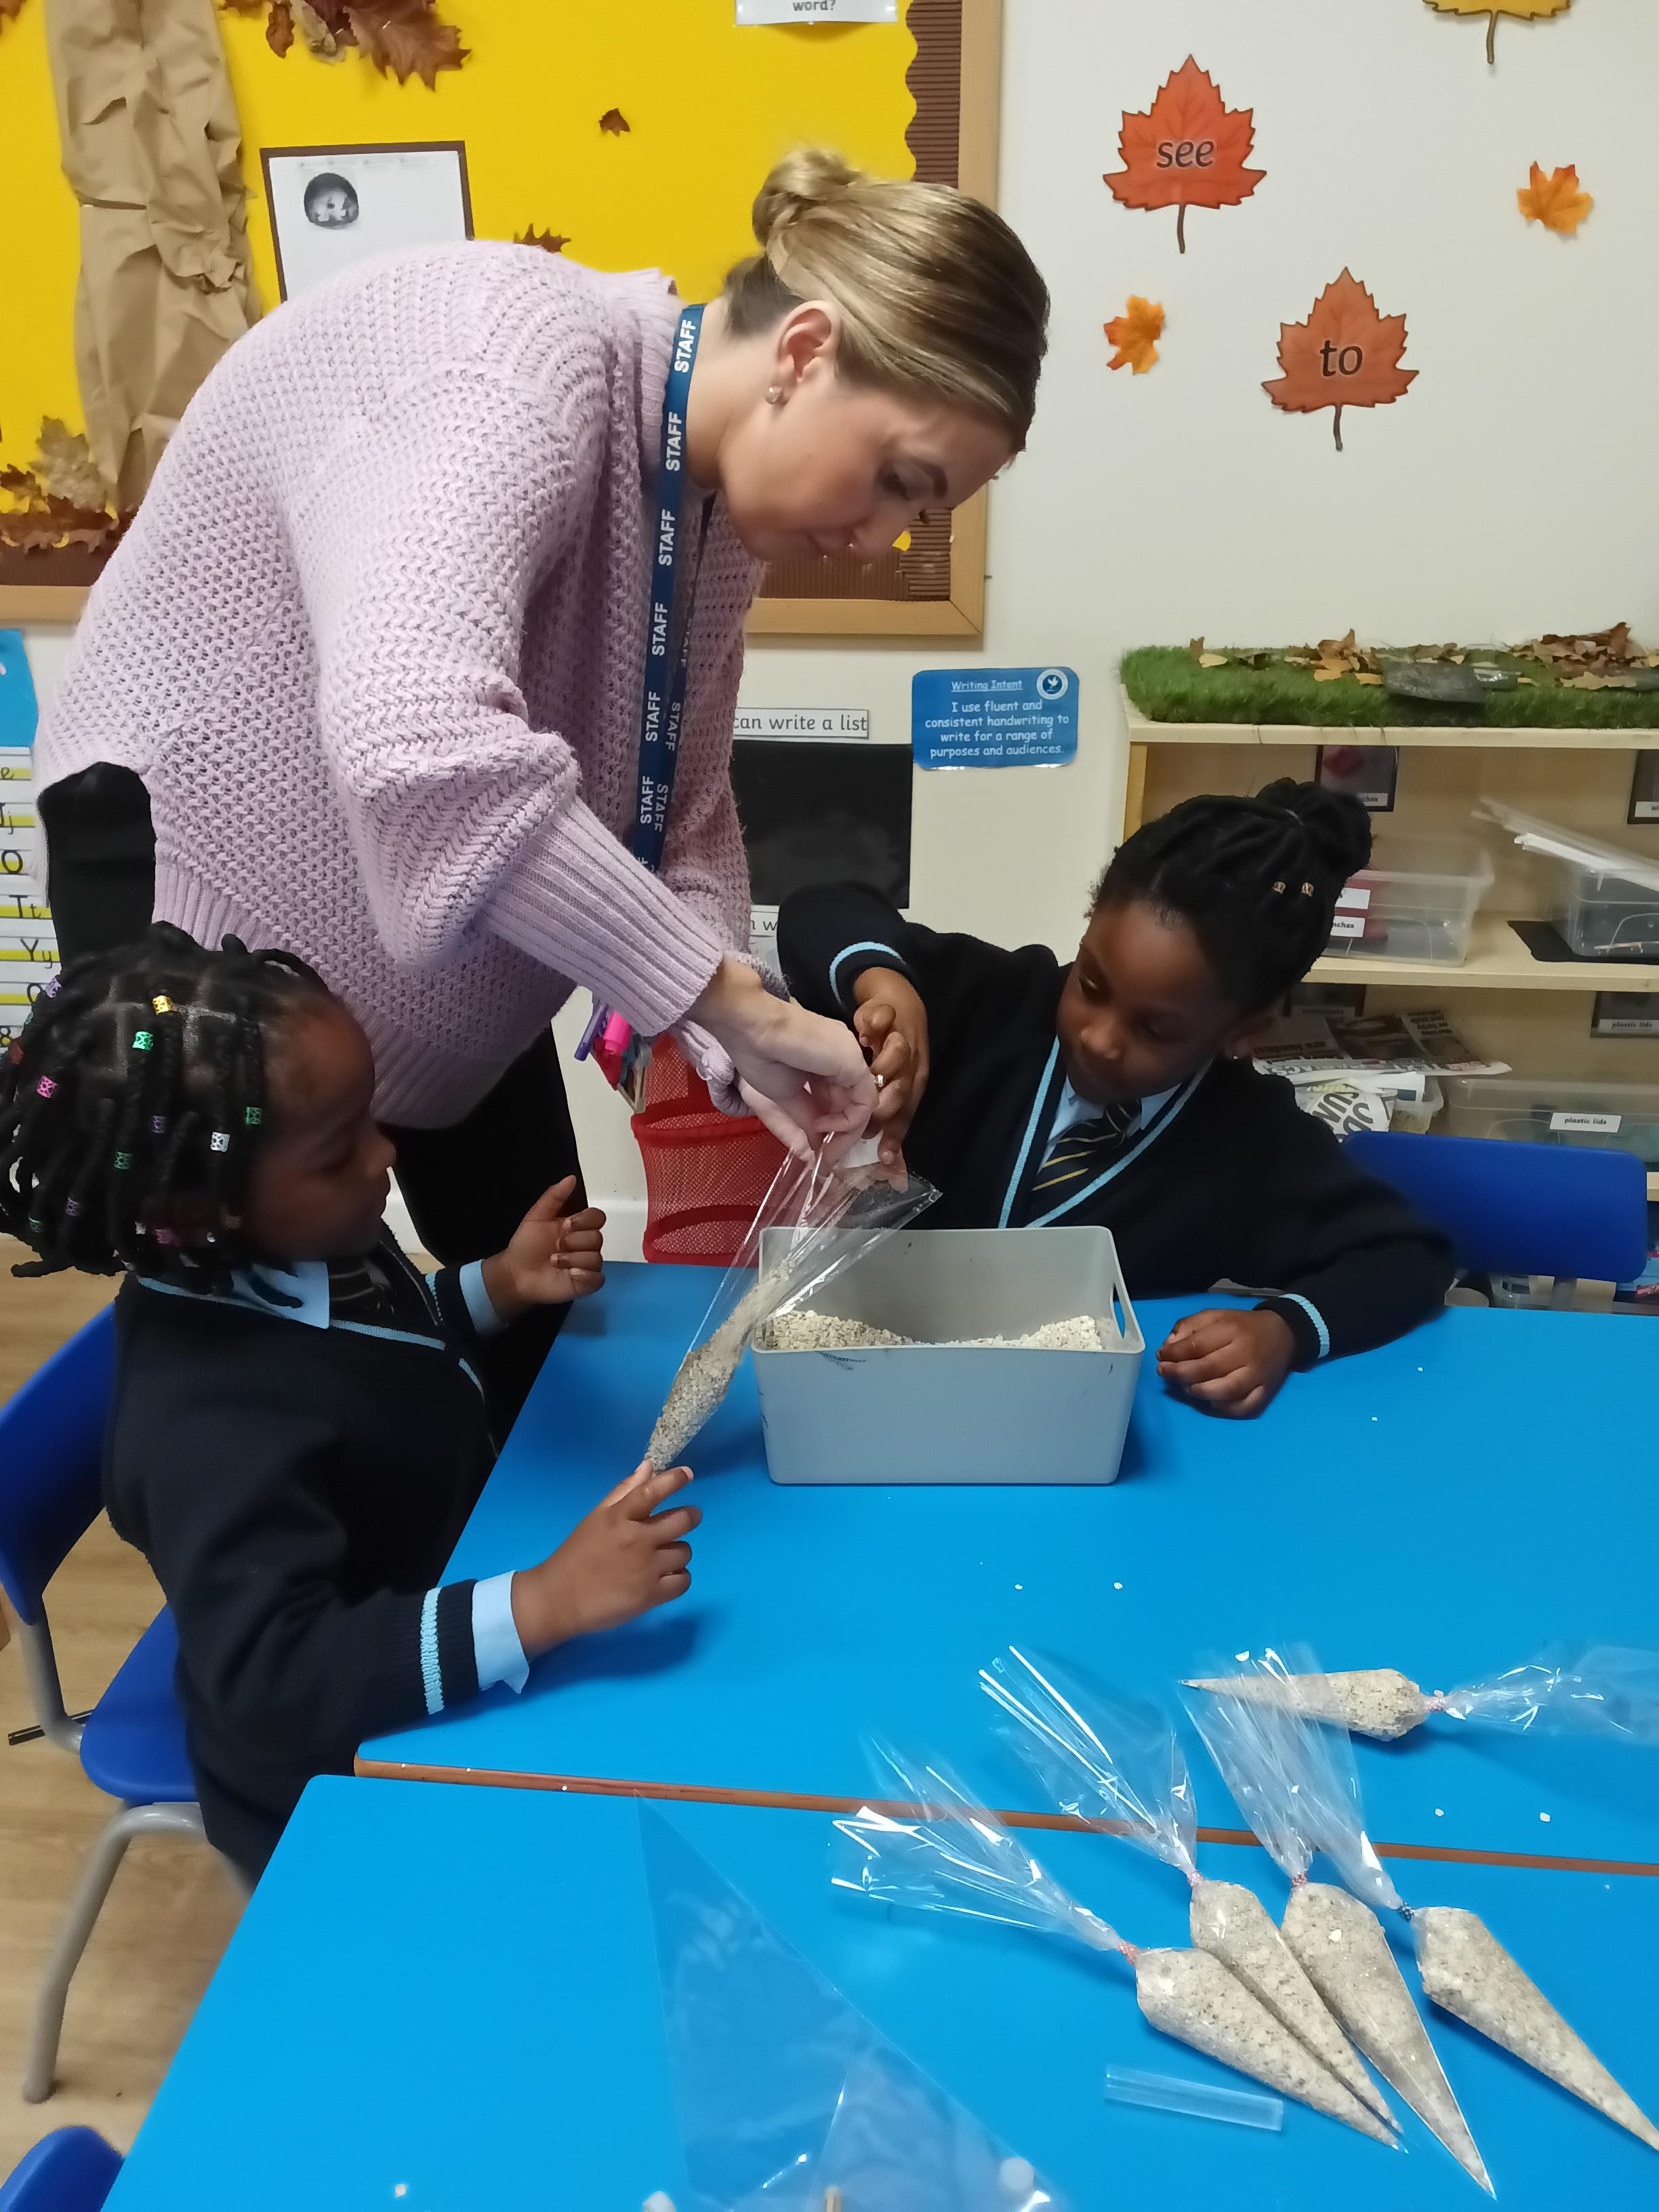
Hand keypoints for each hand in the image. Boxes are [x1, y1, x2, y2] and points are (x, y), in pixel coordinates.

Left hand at [482, 1177, 604, 1320]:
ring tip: (554, 1262)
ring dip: (572, 1259)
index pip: (597, 1217)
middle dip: (574, 1242)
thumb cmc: (526, 1246)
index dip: (584, 1220)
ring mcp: (587, 1264)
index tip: (566, 1225)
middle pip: (598, 1238)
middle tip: (556, 1246)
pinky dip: (583, 1275)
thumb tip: (570, 1179)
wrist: (515, 1272)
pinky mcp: (587, 1283)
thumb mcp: (536, 1216)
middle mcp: (585, 1244)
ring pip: (596, 1258)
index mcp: (577, 1227)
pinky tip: (568, 1273)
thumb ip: (554, 1196)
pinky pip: (597, 1277)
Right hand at [510, 1464, 698, 1653]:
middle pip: (682, 1520)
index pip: (652, 1491)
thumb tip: (649, 1466)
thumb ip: (623, 1492)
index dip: (674, 1480)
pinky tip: (665, 1577)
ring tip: (662, 1557)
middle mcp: (636, 1539)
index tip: (688, 1474)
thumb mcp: (596, 1518)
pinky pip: (683, 1580)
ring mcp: (646, 1568)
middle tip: (685, 1520)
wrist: (558, 1599)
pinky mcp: (651, 1595)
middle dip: (690, 1517)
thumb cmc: (576, 1555)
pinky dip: (678, 1578)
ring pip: (684, 1552)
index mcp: (619, 1517)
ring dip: (677, 1552)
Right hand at [693, 958, 875, 1157]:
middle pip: (853, 1103)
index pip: (840, 1100)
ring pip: (862, 1104)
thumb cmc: (758, 1055)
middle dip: (841, 1136)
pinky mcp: (853, 1062)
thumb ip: (803, 1121)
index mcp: (826, 1061)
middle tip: (827, 1159)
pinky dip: (848, 1122)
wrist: (750, 1027)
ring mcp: (851, 1058)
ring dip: (845, 1132)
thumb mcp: (783, 1097)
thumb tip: (813, 1151)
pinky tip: (823, 1125)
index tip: (821, 1154)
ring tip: (824, 1145)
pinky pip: (864, 1101)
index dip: (833, 1129)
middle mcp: (844, 1057)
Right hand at [850, 968, 928, 1170]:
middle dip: (886, 1103)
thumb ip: (879, 1120)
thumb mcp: (887, 1086)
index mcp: (910, 1083)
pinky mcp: (886, 1010)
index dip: (896, 1135)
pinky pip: (882, 1017)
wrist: (895, 1000)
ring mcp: (899, 1035)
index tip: (884, 1158)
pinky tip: (861, 1035)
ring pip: (900, 1052)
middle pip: (905, 1087)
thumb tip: (884, 1166)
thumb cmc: (889, 1050)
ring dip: (885, 1062)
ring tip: (866, 1069)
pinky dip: (873, 1025)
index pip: (905, 1113)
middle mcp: (910, 1063)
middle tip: (864, 1110)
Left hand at [1157, 1308, 1295, 1418]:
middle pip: (1208, 1368)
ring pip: (1225, 1390)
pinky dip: (1226, 1408)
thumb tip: (1168, 1347)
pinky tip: (1212, 1402)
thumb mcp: (1215, 1315)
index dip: (1174, 1354)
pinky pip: (1245, 1407)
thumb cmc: (1242, 1325)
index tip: (1161, 1356)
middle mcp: (1246, 1353)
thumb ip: (1189, 1326)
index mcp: (1232, 1330)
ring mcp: (1258, 1375)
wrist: (1284, 1334)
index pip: (1197, 1345)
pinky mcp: (1266, 1392)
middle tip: (1164, 1373)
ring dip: (1200, 1392)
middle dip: (1180, 1373)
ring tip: (1187, 1387)